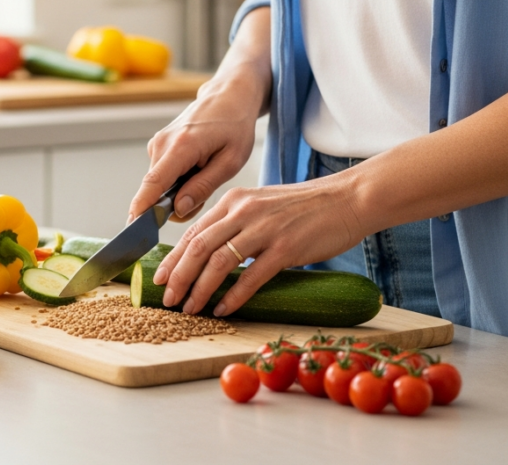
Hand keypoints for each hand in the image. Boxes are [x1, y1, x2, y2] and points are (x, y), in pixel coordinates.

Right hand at [127, 85, 258, 224]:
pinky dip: (177, 180)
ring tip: (204, 175)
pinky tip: (196, 168)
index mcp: (182, 147)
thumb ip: (203, 187)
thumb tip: (178, 210)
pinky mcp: (158, 145)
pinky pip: (162, 174)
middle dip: (174, 205)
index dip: (141, 209)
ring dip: (179, 191)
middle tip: (204, 198)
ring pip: (159, 184)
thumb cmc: (235, 126)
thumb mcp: (231, 161)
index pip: (153, 184)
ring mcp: (158, 143)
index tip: (132, 229)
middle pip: (156, 190)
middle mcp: (162, 144)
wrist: (228, 96)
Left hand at [153, 175, 365, 315]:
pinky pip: (251, 275)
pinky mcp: (285, 247)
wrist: (347, 199)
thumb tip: (210, 255)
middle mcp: (243, 211)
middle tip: (167, 299)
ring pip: (218, 262)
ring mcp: (264, 228)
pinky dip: (234, 296)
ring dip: (200, 289)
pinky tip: (223, 309)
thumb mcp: (261, 206)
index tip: (160, 279)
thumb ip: (236, 224)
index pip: (193, 232)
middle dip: (178, 277)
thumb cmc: (305, 207)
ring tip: (190, 308)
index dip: (173, 258)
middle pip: (198, 247)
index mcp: (234, 200)